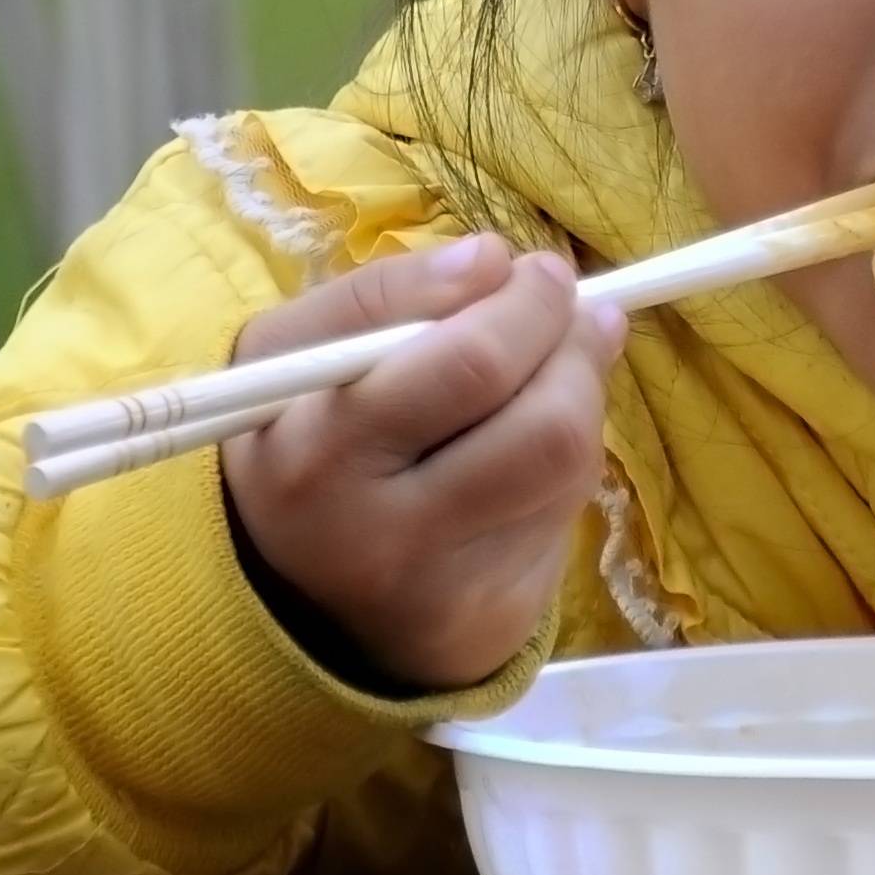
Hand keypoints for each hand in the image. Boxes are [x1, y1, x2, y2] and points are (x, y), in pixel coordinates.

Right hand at [217, 237, 625, 692]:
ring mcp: (450, 586)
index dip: (520, 304)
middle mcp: (383, 535)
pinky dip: (567, 451)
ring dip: (583, 388)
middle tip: (566, 301)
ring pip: (566, 464)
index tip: (521, 264)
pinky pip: (565, 511)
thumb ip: (378, 296)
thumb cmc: (298, 441)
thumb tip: (493, 259)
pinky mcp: (498, 614)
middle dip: (570, 340)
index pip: (463, 366)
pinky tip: (535, 430)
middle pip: (541, 426)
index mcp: (317, 454)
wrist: (293, 597)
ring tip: (566, 351)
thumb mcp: (290, 356)